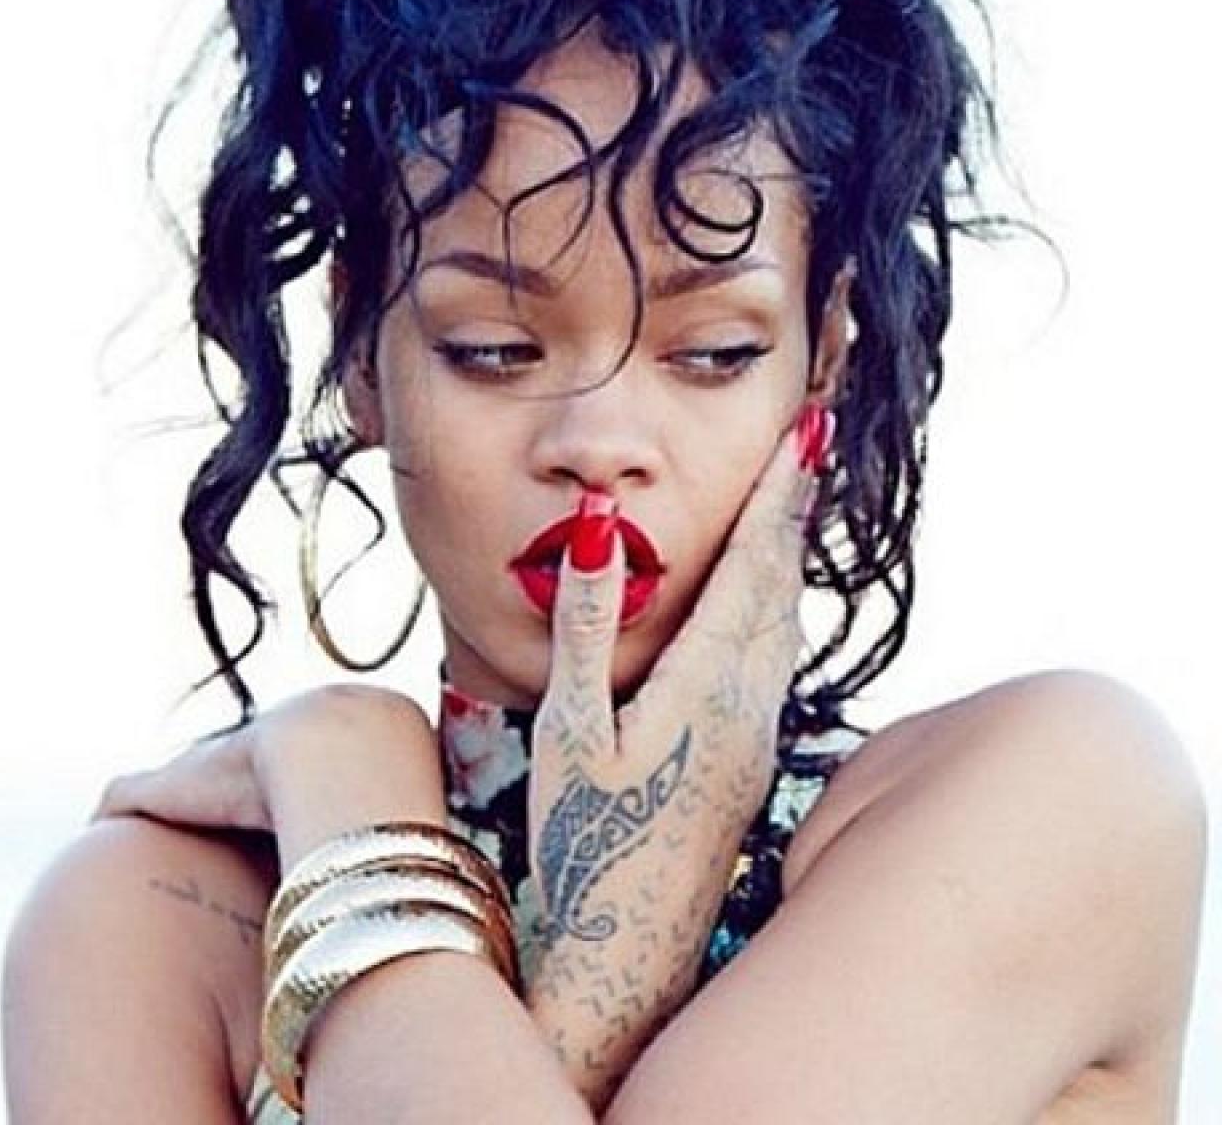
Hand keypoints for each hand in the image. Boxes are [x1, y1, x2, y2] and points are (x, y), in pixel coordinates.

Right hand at [90, 683, 446, 872]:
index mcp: (311, 708)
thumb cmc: (254, 779)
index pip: (298, 748)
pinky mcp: (440, 750)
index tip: (285, 827)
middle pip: (348, 756)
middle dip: (339, 789)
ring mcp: (406, 725)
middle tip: (332, 841)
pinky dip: (410, 810)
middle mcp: (362, 705)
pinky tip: (399, 846)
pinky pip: (423, 783)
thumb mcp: (187, 786)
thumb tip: (98, 813)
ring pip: (389, 769)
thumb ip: (137, 793)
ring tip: (368, 851)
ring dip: (380, 800)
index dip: (287, 789)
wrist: (330, 767)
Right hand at [526, 423, 818, 1105]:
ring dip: (789, 551)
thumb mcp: (571, 723)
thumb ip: (588, 619)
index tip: (802, 433)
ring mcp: (754, 734)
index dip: (775, 493)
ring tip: (796, 499)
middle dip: (793, 504)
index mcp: (707, 682)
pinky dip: (778, 602)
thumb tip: (595, 522)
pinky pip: (775, 655)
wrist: (631, 951)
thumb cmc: (587, 839)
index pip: (751, 563)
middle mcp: (747, 701)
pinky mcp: (748, 759)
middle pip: (781, 581)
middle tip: (814, 438)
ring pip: (785, 620)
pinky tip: (771, 603)